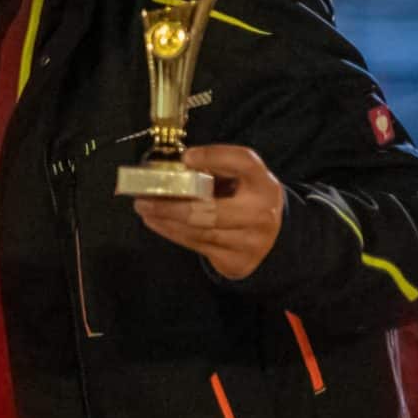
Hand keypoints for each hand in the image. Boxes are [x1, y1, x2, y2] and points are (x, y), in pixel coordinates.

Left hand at [131, 144, 284, 279]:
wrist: (274, 239)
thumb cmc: (246, 199)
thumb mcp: (241, 180)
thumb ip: (216, 169)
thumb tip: (177, 166)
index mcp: (264, 185)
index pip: (244, 163)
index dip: (215, 157)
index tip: (186, 157)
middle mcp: (261, 213)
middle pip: (210, 210)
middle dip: (170, 206)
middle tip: (142, 198)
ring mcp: (251, 241)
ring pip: (199, 231)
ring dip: (165, 220)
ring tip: (144, 209)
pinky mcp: (238, 260)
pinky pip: (198, 245)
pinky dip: (173, 232)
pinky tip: (157, 222)